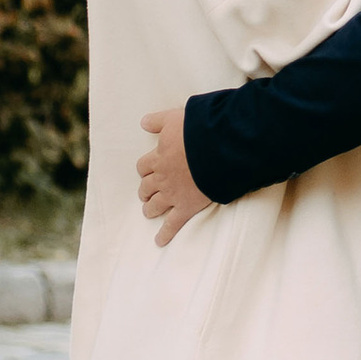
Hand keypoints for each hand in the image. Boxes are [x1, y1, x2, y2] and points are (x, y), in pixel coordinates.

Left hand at [137, 105, 214, 247]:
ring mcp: (173, 194)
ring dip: (150, 208)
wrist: (217, 150)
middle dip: (145, 190)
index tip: (148, 171)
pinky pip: (172, 224)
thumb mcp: (174, 118)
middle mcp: (162, 177)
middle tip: (148, 192)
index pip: (143, 166)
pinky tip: (159, 241)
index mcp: (158, 157)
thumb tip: (143, 123)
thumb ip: (158, 120)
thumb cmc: (197, 131)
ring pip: (154, 205)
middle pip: (146, 187)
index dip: (145, 170)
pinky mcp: (186, 207)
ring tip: (150, 211)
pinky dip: (165, 234)